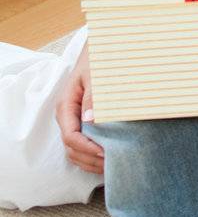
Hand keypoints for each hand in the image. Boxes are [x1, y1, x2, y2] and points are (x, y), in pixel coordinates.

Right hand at [55, 46, 103, 174]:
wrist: (99, 51)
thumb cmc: (98, 61)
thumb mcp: (96, 75)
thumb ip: (94, 96)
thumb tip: (90, 119)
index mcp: (66, 106)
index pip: (70, 136)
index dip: (87, 149)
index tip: (105, 153)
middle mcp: (66, 117)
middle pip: (71, 148)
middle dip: (90, 159)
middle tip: (112, 163)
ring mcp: (73, 121)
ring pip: (75, 151)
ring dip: (90, 161)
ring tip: (111, 165)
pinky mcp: (81, 123)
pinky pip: (82, 146)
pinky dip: (92, 156)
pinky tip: (107, 159)